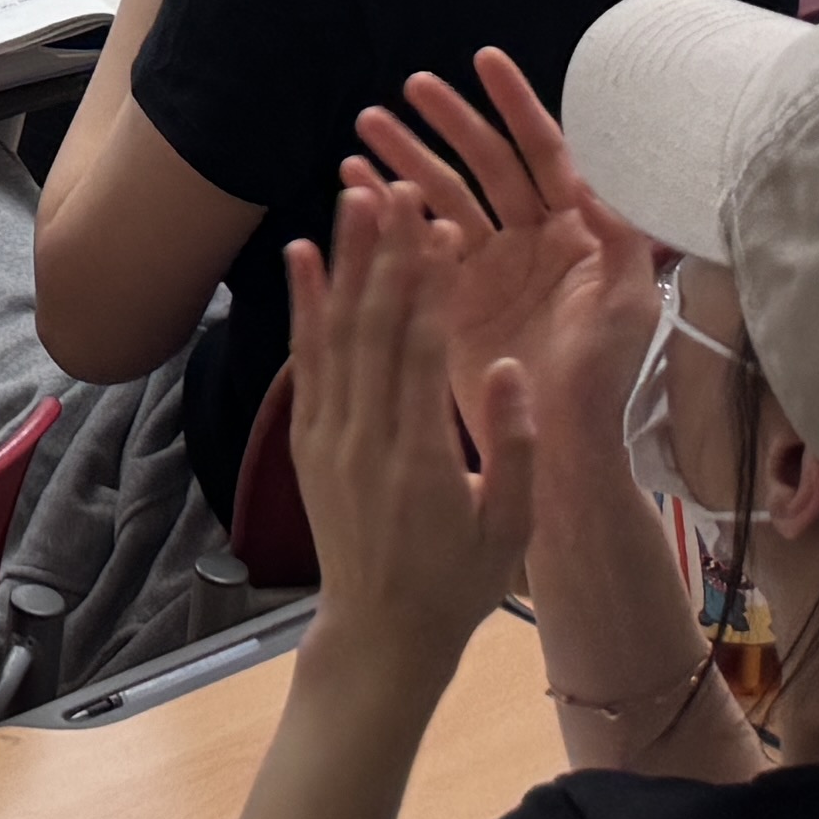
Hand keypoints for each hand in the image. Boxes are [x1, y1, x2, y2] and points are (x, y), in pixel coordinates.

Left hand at [280, 161, 536, 664]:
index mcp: (420, 458)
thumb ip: (515, 447)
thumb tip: (512, 364)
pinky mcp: (307, 439)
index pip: (420, 351)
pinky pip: (304, 361)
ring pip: (334, 332)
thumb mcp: (509, 528)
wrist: (380, 633)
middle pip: (373, 326)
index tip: (440, 225)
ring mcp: (328, 436)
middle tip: (395, 185)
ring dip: (343, 260)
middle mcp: (364, 438)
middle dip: (384, 251)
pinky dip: (303, 306)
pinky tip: (303, 256)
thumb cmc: (459, 584)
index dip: (428, 284)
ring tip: (352, 195)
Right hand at [350, 51, 650, 468]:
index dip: (517, 104)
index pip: (546, 152)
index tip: (484, 61)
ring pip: (443, 194)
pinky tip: (354, 184)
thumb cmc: (603, 382)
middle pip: (485, 163)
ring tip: (363, 130)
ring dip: (406, 158)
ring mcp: (489, 265)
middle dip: (448, 121)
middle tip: (409, 87)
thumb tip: (591, 169)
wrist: (561, 449)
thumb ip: (619, 234)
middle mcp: (531, 238)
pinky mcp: (453, 296)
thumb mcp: (626, 304)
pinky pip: (416, 240)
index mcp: (577, 231)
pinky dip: (386, 210)